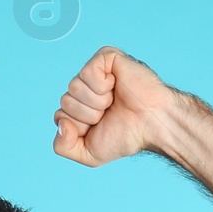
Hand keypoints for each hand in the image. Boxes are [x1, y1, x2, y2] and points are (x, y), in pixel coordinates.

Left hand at [53, 45, 177, 167]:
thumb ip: (63, 147)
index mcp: (78, 108)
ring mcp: (93, 72)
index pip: (60, 116)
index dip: (80, 127)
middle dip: (88, 114)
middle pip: (65, 102)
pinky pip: (87, 72)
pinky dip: (102, 85)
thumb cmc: (125, 136)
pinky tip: (116, 86)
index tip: (100, 126)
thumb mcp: (88, 154)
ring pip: (74, 88)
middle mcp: (83, 89)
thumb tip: (60, 123)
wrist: (152, 123)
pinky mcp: (105, 57)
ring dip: (97, 101)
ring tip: (114, 101)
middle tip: (110, 112)